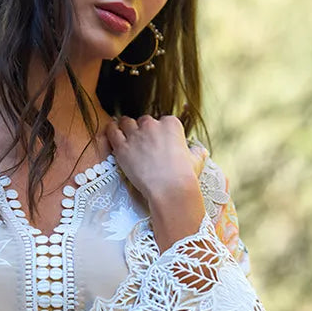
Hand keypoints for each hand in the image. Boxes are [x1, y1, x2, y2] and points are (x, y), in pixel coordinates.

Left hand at [106, 116, 206, 250]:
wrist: (170, 189)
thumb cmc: (184, 176)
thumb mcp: (196, 160)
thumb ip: (196, 152)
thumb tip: (200, 151)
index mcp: (171, 124)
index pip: (162, 121)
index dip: (159, 132)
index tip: (158, 141)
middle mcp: (153, 125)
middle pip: (144, 121)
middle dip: (143, 130)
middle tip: (143, 143)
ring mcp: (136, 135)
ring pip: (127, 122)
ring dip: (126, 127)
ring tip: (125, 135)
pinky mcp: (123, 147)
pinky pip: (112, 132)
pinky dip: (112, 131)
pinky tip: (112, 132)